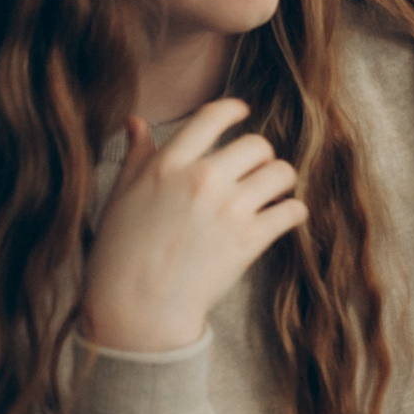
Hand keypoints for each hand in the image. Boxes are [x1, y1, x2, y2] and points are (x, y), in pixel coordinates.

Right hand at [80, 98, 304, 352]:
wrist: (139, 304)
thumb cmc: (122, 249)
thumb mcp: (121, 195)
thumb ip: (138, 157)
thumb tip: (138, 124)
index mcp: (168, 164)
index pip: (212, 117)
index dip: (234, 110)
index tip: (243, 113)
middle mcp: (202, 180)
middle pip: (257, 144)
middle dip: (260, 155)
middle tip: (255, 169)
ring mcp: (229, 210)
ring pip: (281, 173)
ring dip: (280, 181)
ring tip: (270, 192)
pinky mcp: (251, 240)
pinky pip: (292, 211)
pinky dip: (292, 212)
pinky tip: (282, 216)